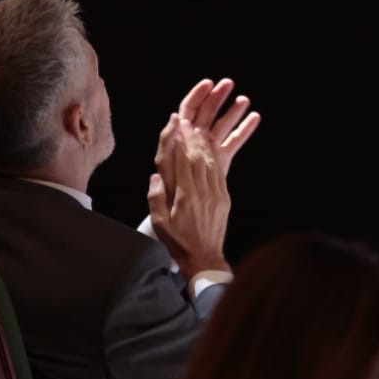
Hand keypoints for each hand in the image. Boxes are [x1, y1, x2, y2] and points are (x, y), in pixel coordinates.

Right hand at [148, 117, 230, 282]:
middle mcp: (203, 191)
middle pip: (197, 157)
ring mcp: (216, 194)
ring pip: (210, 162)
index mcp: (186, 196)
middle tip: (187, 120)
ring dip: (204, 143)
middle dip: (192, 137)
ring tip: (198, 127)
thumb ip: (156, 199)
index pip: (183, 161)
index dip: (180, 141)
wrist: (205, 258)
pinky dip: (215, 157)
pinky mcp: (224, 198)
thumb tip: (154, 176)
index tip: (177, 124)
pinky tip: (212, 146)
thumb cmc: (179, 242)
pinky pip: (220, 172)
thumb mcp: (161, 224)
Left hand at [158, 79, 260, 204]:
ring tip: (245, 99)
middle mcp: (195, 140)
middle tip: (229, 83)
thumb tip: (175, 116)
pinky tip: (255, 118)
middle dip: (217, 97)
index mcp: (180, 138)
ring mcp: (209, 150)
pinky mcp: (221, 161)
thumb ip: (168, 141)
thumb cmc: (168, 188)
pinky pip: (233, 141)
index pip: (188, 109)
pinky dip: (243, 130)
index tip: (209, 84)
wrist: (181, 215)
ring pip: (222, 125)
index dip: (197, 95)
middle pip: (206, 112)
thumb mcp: (164, 162)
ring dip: (232, 111)